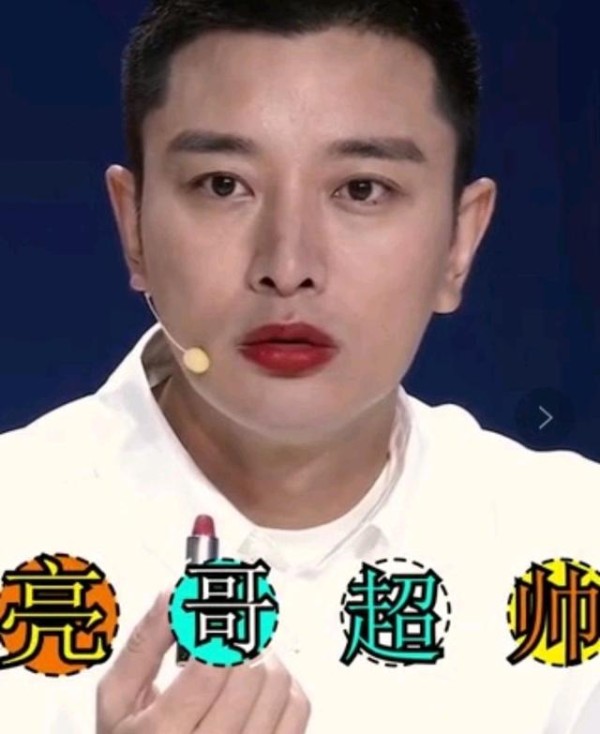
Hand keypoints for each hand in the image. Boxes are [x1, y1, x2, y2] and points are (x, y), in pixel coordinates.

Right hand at [96, 591, 310, 732]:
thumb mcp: (119, 697)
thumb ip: (144, 642)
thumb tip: (174, 593)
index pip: (211, 666)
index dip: (218, 624)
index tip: (216, 604)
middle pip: (251, 671)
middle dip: (240, 639)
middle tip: (225, 633)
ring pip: (280, 685)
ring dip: (263, 657)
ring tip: (238, 660)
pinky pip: (298, 707)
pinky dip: (285, 683)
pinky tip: (258, 686)